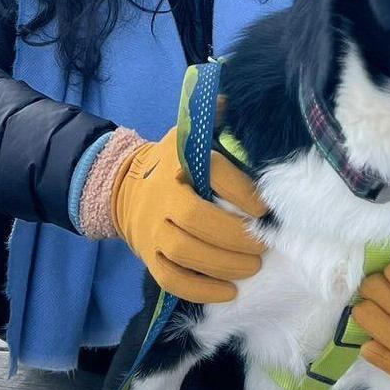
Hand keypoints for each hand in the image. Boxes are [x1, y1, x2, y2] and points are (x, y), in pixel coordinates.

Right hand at [110, 125, 267, 303]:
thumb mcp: (187, 135)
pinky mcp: (149, 257)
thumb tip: (235, 97)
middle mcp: (163, 198)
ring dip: (224, 264)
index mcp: (177, 164)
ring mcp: (152, 231)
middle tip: (263, 245)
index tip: (265, 208)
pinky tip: (229, 293)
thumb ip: (214, 118)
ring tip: (252, 267)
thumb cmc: (169, 164)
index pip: (212, 174)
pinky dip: (201, 290)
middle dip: (235, 236)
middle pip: (198, 220)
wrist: (124, 188)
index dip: (241, 192)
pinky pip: (172, 280)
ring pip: (186, 253)